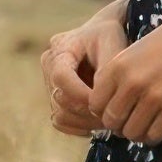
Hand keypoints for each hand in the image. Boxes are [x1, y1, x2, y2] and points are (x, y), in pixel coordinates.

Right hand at [41, 2, 129, 136]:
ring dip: (85, 122)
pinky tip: (97, 124)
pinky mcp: (55, 99)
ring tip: (108, 121)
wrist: (103, 35)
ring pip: (60, 114)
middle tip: (113, 116)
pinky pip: (61, 121)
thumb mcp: (112, 43)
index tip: (105, 101)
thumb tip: (97, 97)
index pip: (61, 77)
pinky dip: (78, 127)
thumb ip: (106, 68)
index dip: (81, 94)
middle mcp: (49, 67)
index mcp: (60, 50)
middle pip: (60, 100)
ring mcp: (50, 84)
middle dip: (88, 112)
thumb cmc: (109, 36)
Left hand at [86, 0, 161, 144]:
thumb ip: (116, 76)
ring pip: (132, 133)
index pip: (95, 104)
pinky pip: (154, 135)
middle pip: (111, 121)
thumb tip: (106, 109)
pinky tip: (158, 127)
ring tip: (144, 126)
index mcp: (116, 66)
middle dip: (118, 126)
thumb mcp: (133, 52)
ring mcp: (154, 96)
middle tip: (129, 122)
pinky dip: (153, 137)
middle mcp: (132, 83)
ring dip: (136, 134)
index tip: (115, 111)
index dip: (102, 112)